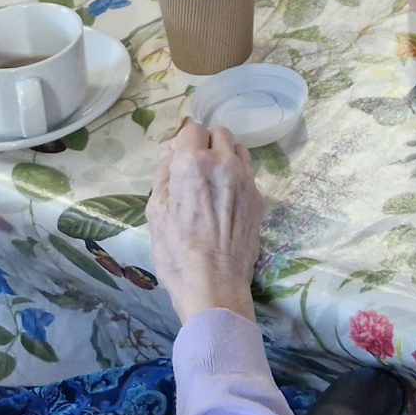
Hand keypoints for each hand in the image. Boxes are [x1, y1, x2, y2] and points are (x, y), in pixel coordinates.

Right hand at [148, 120, 264, 322]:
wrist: (214, 285)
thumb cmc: (176, 252)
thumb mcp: (155, 211)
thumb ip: (163, 175)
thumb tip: (170, 155)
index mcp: (194, 162)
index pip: (192, 129)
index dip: (182, 142)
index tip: (176, 160)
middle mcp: (224, 163)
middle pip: (219, 133)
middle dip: (205, 144)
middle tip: (193, 168)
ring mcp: (246, 180)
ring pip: (238, 150)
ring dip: (224, 156)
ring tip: (212, 180)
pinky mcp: (259, 199)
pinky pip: (248, 174)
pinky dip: (236, 177)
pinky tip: (225, 201)